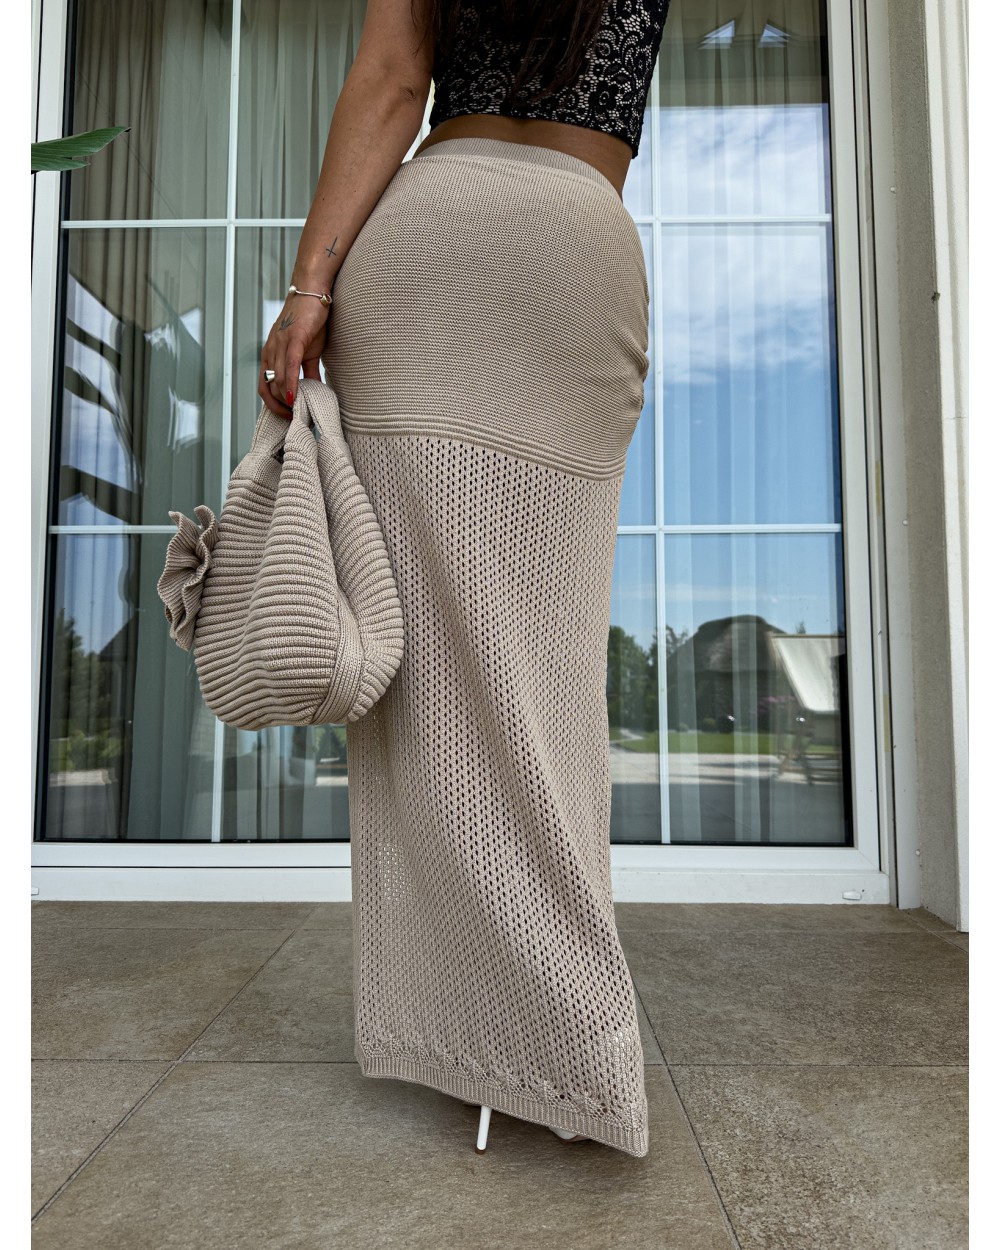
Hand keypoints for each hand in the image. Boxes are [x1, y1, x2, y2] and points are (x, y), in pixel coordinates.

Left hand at [258, 291, 330, 419]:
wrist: (311, 292)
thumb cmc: (309, 320)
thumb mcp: (309, 352)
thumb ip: (308, 373)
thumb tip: (313, 392)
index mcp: (271, 355)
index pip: (265, 386)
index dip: (273, 405)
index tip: (286, 418)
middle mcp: (270, 351)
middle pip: (268, 387)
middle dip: (278, 407)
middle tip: (292, 421)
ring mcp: (279, 344)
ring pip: (278, 379)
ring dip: (286, 401)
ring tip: (297, 415)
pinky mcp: (293, 338)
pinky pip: (289, 366)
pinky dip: (291, 384)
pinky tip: (295, 398)